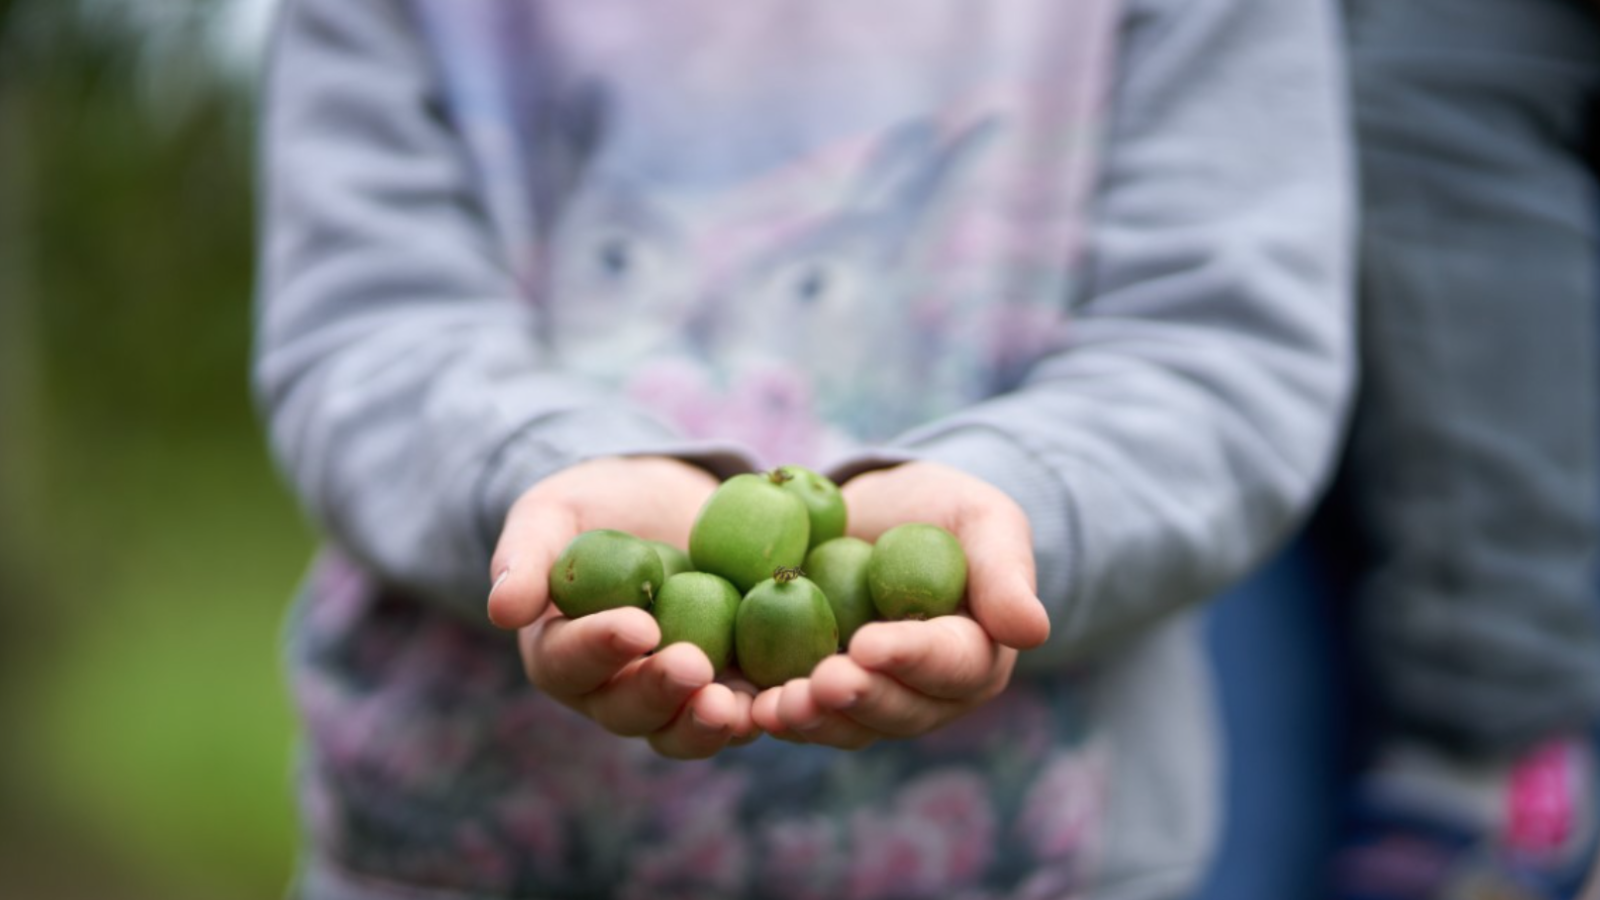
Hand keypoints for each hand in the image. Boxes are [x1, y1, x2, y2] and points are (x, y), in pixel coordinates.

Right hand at [488, 456, 759, 758]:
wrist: (667, 505)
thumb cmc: (596, 506)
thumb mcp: (552, 512)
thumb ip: (525, 554)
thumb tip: (503, 608)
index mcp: (560, 653)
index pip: (568, 662)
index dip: (599, 649)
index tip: (636, 626)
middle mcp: (612, 690)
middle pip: (627, 710)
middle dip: (659, 693)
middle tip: (692, 666)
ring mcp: (674, 696)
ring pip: (683, 729)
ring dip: (706, 724)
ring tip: (734, 705)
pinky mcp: (728, 686)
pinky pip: (742, 712)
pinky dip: (761, 712)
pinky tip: (784, 698)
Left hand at [751, 461, 1048, 747]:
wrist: (874, 516)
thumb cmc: (942, 512)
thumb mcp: (984, 521)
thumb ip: (1006, 571)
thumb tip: (1033, 630)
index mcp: (976, 655)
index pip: (952, 665)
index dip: (911, 659)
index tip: (870, 644)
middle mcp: (928, 694)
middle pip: (898, 710)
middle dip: (858, 699)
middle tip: (820, 683)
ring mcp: (873, 700)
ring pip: (848, 725)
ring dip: (812, 720)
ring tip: (775, 707)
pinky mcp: (821, 695)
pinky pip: (802, 715)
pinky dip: (773, 715)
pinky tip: (744, 706)